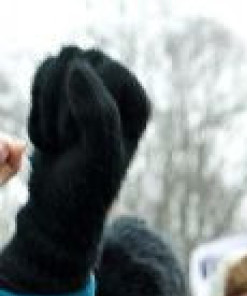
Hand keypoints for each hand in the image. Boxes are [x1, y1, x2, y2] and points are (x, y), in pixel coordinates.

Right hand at [0, 46, 150, 293]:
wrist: (58, 211)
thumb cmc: (84, 189)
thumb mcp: (98, 156)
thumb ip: (97, 113)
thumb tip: (78, 66)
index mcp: (137, 104)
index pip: (105, 69)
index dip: (82, 102)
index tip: (80, 139)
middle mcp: (119, 94)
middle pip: (77, 58)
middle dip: (59, 101)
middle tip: (67, 141)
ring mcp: (92, 91)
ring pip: (56, 63)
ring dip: (45, 104)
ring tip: (59, 140)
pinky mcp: (66, 94)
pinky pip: (41, 74)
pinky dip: (35, 106)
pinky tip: (49, 136)